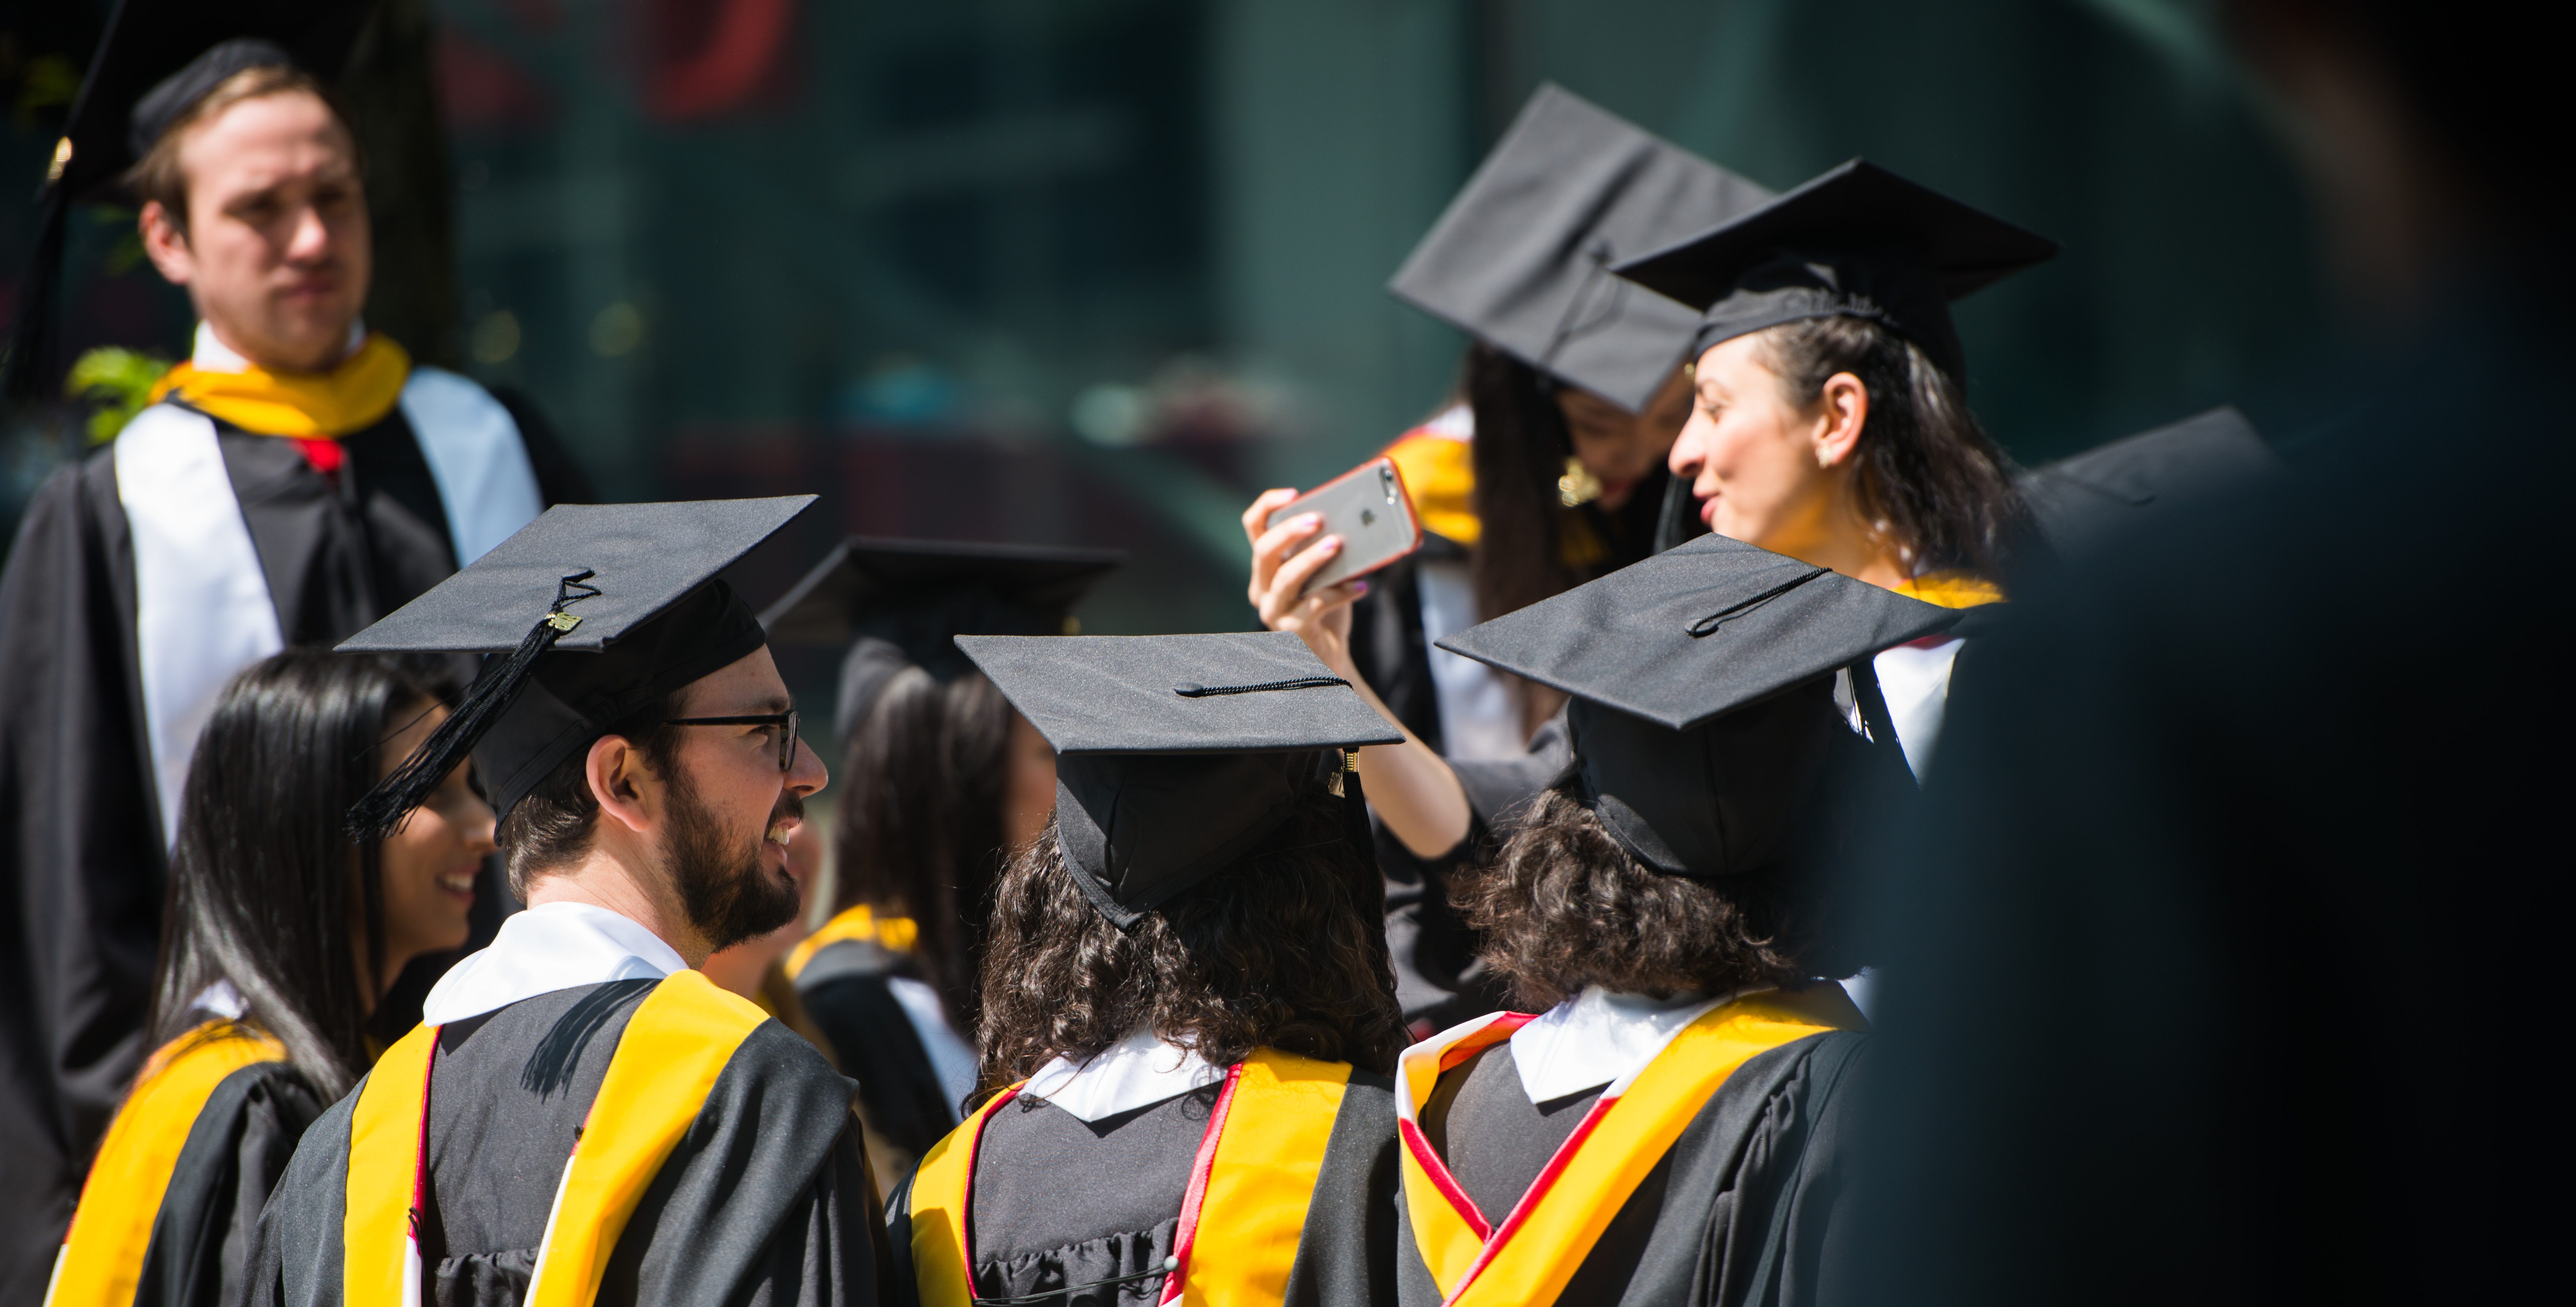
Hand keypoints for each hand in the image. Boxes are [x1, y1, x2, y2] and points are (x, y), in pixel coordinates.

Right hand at [1243, 489, 1365, 671]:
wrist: (1329, 656)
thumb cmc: (1326, 609)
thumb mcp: (1324, 574)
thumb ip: (1326, 551)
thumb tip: (1352, 522)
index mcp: (1266, 567)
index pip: (1253, 527)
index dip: (1268, 506)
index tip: (1293, 494)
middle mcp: (1262, 588)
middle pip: (1264, 551)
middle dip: (1289, 531)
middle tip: (1317, 520)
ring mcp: (1273, 611)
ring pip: (1286, 578)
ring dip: (1312, 559)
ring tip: (1338, 545)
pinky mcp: (1292, 630)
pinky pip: (1315, 605)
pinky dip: (1341, 593)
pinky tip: (1362, 586)